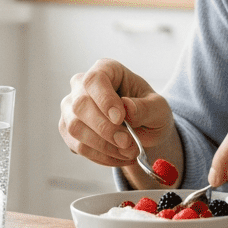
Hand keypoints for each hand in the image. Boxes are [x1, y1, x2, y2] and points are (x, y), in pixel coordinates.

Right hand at [58, 58, 181, 185]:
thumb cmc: (149, 111)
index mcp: (107, 70)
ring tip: (128, 152)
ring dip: (103, 146)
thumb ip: (146, 107)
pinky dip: (100, 156)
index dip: (104, 99)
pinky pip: (77, 146)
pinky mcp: (68, 130)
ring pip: (74, 127)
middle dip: (105, 129)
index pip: (95, 80)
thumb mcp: (159, 108)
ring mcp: (71, 108)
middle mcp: (82, 85)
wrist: (143, 130)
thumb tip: (127, 108)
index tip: (120, 118)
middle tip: (128, 143)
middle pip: (80, 105)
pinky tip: (118, 157)